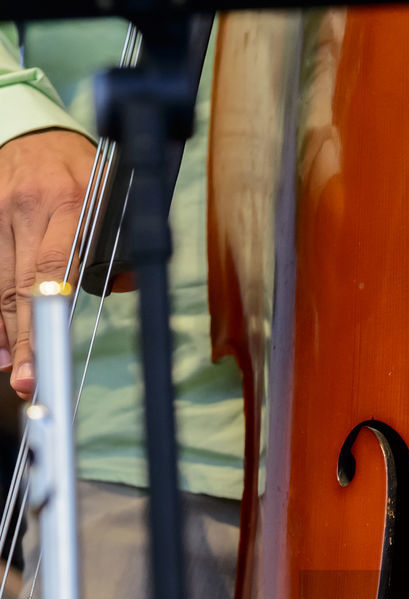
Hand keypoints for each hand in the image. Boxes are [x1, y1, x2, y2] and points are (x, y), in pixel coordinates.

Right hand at [0, 129, 96, 398]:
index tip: (46, 352)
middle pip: (21, 285)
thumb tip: (120, 287)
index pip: (53, 268)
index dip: (46, 315)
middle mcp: (28, 206)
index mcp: (70, 202)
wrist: (33, 131)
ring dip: (4, 332)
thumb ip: (117, 245)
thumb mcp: (110, 198)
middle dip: (24, 339)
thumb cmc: (79, 173)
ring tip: (14, 369)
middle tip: (29, 382)